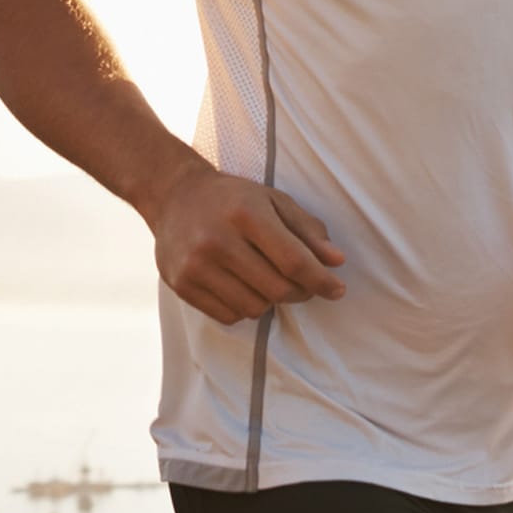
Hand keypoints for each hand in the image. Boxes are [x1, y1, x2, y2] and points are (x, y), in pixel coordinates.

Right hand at [141, 156, 346, 325]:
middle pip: (277, 289)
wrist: (175, 196)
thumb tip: (337, 262)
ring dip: (270, 301)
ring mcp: (196, 266)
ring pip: (254, 308)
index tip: (337, 290)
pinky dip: (244, 308)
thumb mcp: (274, 201)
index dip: (320, 280)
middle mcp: (218, 240)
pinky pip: (228, 316)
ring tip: (267, 280)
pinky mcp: (181, 285)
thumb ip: (308, 230)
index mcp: (246, 214)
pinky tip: (242, 287)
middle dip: (300, 292)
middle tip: (303, 285)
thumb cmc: (234, 199)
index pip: (293, 261)